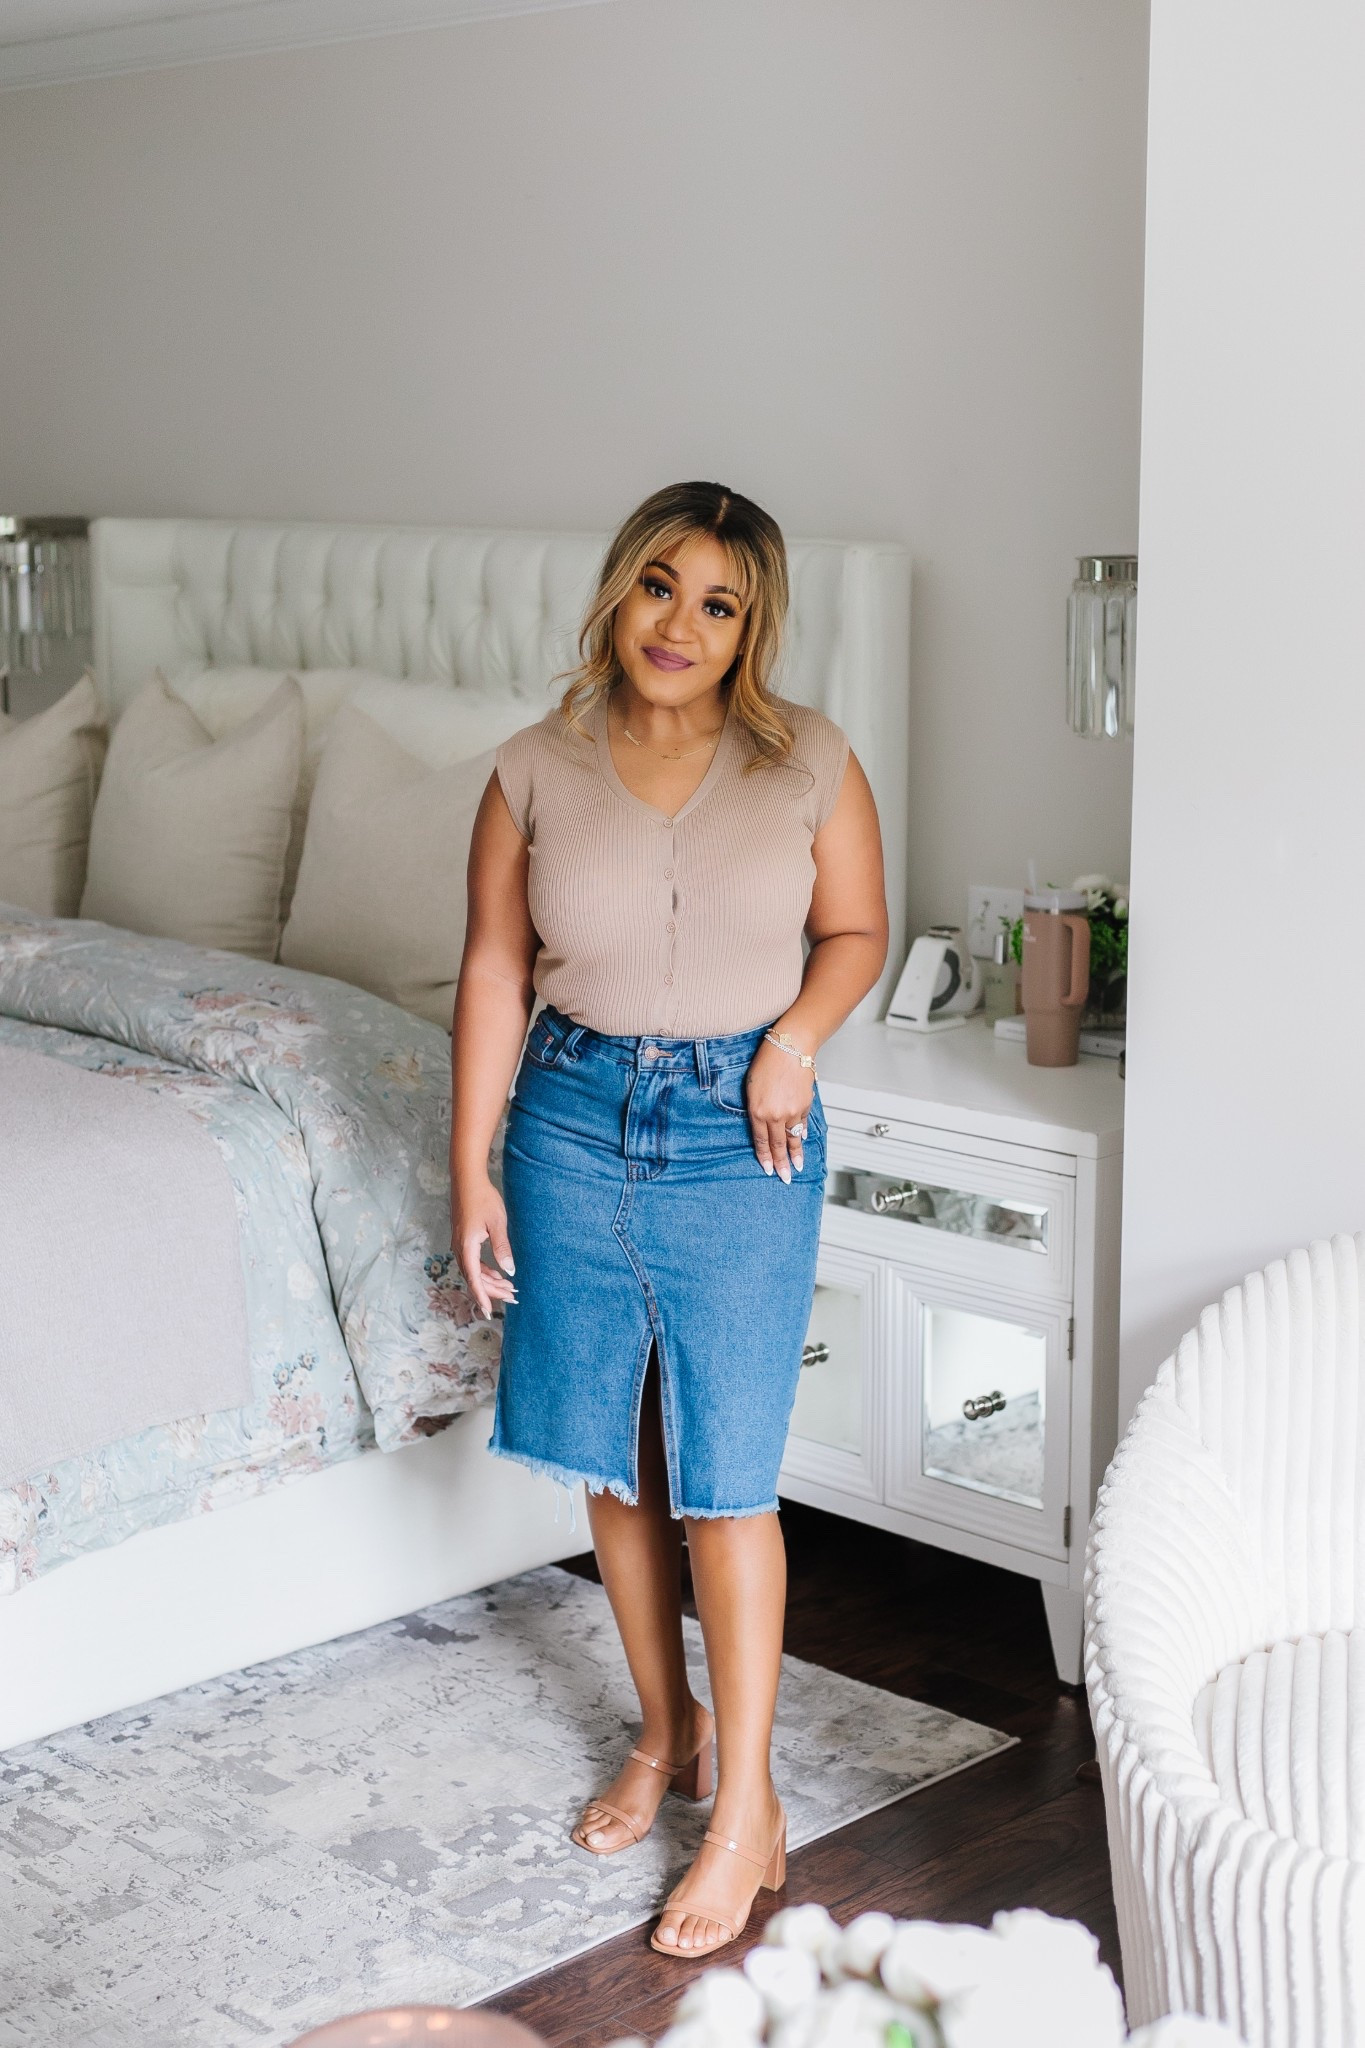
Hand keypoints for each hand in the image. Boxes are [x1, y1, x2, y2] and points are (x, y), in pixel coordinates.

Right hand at [454, 1174, 517, 1316]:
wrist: (467, 1180)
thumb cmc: (482, 1199)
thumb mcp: (497, 1224)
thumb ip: (502, 1248)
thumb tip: (509, 1271)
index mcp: (466, 1247)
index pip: (474, 1279)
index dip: (482, 1297)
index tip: (489, 1312)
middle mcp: (459, 1248)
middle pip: (474, 1278)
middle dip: (492, 1291)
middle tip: (512, 1298)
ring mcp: (460, 1244)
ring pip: (473, 1271)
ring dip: (490, 1281)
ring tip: (509, 1288)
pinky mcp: (463, 1239)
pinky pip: (472, 1262)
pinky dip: (485, 1271)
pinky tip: (497, 1273)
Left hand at [744, 1038, 814, 1183]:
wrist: (790, 1048)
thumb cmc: (766, 1062)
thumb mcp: (752, 1087)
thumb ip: (756, 1109)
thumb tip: (765, 1124)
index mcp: (758, 1111)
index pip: (761, 1141)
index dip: (765, 1157)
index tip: (768, 1170)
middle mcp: (775, 1115)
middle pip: (778, 1145)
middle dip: (782, 1164)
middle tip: (785, 1178)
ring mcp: (792, 1111)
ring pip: (793, 1138)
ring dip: (796, 1154)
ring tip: (798, 1167)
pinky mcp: (805, 1105)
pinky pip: (802, 1124)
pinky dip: (803, 1133)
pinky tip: (803, 1140)